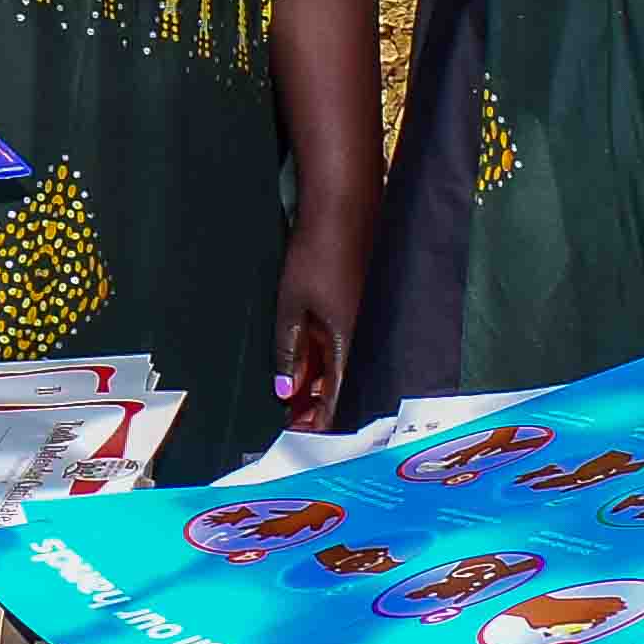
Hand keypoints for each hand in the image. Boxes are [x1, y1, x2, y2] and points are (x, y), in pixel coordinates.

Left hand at [273, 224, 356, 417]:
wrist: (342, 208)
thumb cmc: (318, 252)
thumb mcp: (291, 306)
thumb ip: (289, 350)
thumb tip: (285, 390)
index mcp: (346, 341)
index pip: (335, 395)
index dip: (318, 420)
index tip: (299, 434)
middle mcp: (358, 334)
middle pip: (339, 384)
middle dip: (315, 406)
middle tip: (291, 421)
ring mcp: (357, 319)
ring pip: (338, 364)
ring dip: (316, 383)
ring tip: (291, 397)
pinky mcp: (352, 304)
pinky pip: (338, 343)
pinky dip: (321, 359)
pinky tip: (303, 362)